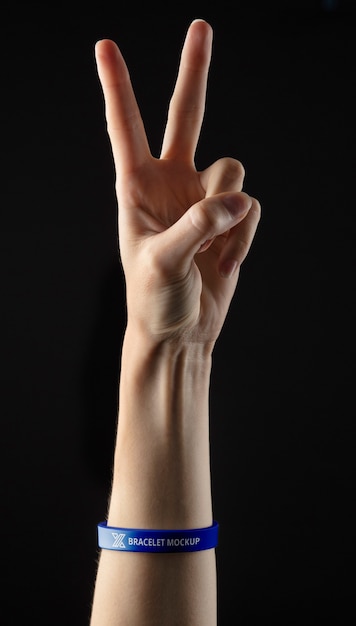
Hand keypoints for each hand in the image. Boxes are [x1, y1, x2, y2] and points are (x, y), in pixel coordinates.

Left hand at [95, 19, 260, 343]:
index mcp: (137, 188)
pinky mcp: (230, 220)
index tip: (106, 47)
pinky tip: (224, 263)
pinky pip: (251, 207)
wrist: (180, 332)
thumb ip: (198, 225)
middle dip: (194, 73)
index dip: (118, 87)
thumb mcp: (163, 262)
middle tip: (201, 27)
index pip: (126, 127)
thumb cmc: (154, 299)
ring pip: (233, 169)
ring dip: (229, 208)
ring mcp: (203, 200)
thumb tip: (238, 198)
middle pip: (185, 116)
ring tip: (212, 249)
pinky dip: (243, 236)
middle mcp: (171, 185)